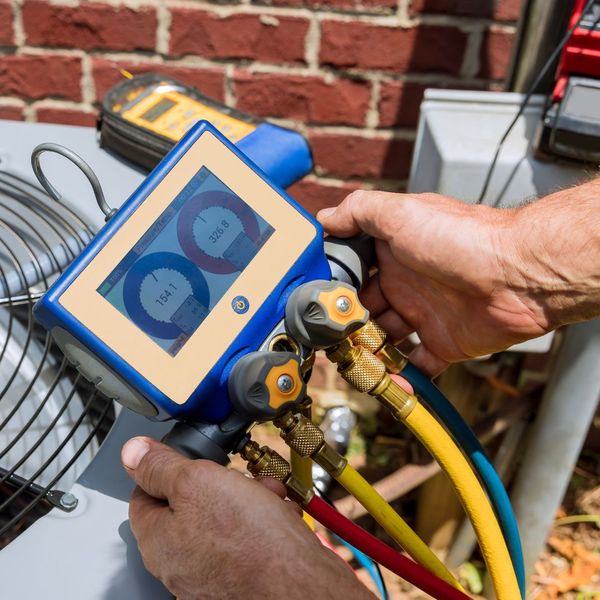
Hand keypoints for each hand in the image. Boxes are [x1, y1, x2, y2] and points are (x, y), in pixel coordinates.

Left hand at [122, 436, 374, 599]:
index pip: (144, 494)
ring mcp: (210, 573)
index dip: (166, 469)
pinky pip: (244, 537)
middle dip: (218, 482)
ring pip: (222, 518)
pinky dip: (261, 519)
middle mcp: (180, 563)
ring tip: (266, 494)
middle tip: (236, 476)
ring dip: (246, 497)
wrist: (302, 584)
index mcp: (158, 542)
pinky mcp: (240, 577)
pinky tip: (277, 514)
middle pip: (189, 504)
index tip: (187, 457)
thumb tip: (132, 452)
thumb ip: (161, 466)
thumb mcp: (197, 482)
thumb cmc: (251, 541)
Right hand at [318, 190, 550, 374]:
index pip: (354, 273)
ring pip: (386, 340)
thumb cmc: (461, 238)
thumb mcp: (400, 213)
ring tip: (351, 364)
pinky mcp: (445, 343)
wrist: (516, 274)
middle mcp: (407, 285)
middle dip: (347, 326)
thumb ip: (359, 211)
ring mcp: (425, 315)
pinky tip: (388, 381)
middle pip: (366, 311)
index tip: (318, 304)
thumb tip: (325, 218)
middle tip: (330, 341)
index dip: (336, 288)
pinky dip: (404, 377)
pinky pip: (419, 365)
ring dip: (369, 353)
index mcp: (393, 255)